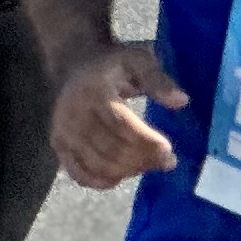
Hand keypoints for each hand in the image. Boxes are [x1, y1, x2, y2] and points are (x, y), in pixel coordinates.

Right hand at [50, 44, 187, 189]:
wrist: (75, 65)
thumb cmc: (113, 62)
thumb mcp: (139, 59)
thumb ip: (158, 80)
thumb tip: (181, 101)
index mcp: (94, 91)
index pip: (120, 125)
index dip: (145, 142)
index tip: (169, 150)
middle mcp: (73, 114)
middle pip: (109, 149)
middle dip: (141, 160)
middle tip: (168, 162)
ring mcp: (62, 132)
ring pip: (96, 164)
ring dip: (126, 171)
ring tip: (150, 165)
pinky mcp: (58, 145)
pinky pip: (78, 173)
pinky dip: (101, 181)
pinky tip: (122, 177)